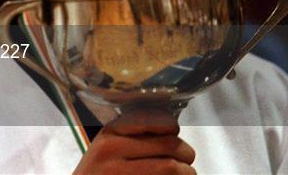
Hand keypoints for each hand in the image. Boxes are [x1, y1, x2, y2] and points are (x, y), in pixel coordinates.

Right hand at [74, 107, 195, 174]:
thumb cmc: (100, 173)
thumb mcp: (107, 146)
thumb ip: (132, 133)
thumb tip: (172, 126)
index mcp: (110, 132)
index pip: (151, 119)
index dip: (171, 126)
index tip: (174, 132)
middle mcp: (112, 150)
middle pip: (168, 144)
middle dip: (186, 153)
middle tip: (187, 159)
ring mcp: (119, 173)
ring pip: (171, 167)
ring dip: (187, 172)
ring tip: (185, 173)